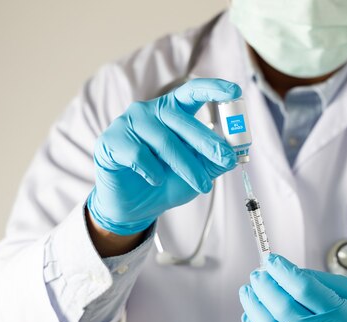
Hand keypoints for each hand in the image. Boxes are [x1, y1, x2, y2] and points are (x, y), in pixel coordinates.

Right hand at [87, 78, 240, 234]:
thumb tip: (234, 151)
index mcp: (172, 111)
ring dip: (186, 165)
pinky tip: (155, 180)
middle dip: (207, 142)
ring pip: (164, 140)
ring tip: (201, 185)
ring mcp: (128, 123)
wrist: (135, 207)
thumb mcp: (199, 171)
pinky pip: (138, 153)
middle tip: (225, 158)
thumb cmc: (167, 182)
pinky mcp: (111, 141)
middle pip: (182, 121)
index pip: (191, 92)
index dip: (213, 89)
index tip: (234, 92)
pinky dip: (152, 170)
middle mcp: (149, 111)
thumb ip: (215, 159)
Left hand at [239, 254, 346, 321]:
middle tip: (258, 274)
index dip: (282, 270)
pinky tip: (251, 317)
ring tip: (249, 292)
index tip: (271, 260)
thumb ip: (320, 281)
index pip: (303, 288)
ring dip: (253, 306)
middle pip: (282, 308)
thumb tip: (285, 272)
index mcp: (344, 318)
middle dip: (264, 286)